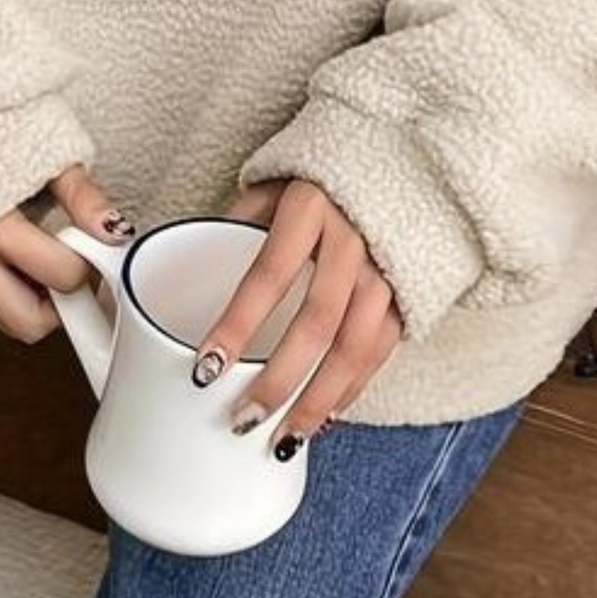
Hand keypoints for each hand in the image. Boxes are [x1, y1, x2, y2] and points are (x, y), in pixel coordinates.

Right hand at [0, 162, 133, 344]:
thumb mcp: (41, 149)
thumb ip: (80, 193)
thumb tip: (114, 231)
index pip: (58, 275)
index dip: (86, 267)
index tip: (93, 248)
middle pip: (26, 321)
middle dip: (58, 305)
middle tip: (71, 269)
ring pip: (2, 318)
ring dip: (32, 301)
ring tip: (42, 259)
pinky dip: (5, 291)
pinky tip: (13, 258)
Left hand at [194, 177, 404, 456]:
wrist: (396, 159)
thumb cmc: (316, 175)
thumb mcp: (271, 185)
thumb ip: (236, 227)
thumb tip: (188, 273)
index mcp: (309, 206)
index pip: (269, 272)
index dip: (237, 324)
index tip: (204, 368)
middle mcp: (354, 238)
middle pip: (317, 322)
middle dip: (278, 380)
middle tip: (241, 419)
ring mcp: (387, 267)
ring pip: (354, 347)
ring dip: (317, 400)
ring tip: (281, 439)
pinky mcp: (408, 292)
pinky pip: (379, 351)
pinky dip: (352, 388)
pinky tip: (324, 417)